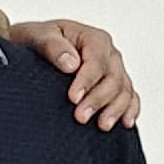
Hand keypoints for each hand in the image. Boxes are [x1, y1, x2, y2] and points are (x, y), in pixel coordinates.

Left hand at [0, 13, 139, 130]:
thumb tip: (71, 64)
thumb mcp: (37, 37)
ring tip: (102, 126)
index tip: (73, 98)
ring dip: (115, 109)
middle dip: (98, 100)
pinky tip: (125, 123)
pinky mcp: (115, 86)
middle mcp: (108, 54)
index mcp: (93, 39)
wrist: (34, 48)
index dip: (87, 81)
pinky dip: (129, 109)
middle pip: (112, 78)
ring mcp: (114, 71)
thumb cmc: (37, 41)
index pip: (96, 61)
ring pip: (124, 90)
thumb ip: (52, 46)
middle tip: (80, 117)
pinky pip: (130, 97)